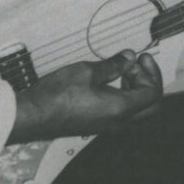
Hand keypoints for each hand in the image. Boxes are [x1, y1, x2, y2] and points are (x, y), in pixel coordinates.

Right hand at [6, 50, 161, 144]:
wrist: (31, 116)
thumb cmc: (56, 95)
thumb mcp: (87, 71)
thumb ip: (113, 65)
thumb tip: (129, 57)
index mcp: (120, 109)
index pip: (153, 93)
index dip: (152, 73)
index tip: (141, 58)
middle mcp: (118, 122)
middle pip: (150, 105)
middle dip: (147, 82)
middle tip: (135, 65)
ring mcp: (107, 126)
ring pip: (136, 110)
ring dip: (135, 89)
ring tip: (120, 70)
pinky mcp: (96, 125)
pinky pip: (120, 113)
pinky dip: (123, 96)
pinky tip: (107, 82)